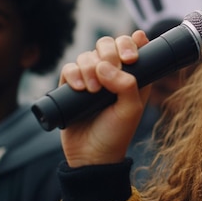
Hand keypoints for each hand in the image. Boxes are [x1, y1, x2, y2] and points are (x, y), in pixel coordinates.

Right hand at [59, 30, 151, 167]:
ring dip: (90, 68)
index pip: (132, 46)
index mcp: (132, 76)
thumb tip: (105, 66)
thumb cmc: (117, 133)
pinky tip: (80, 88)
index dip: (130, 44)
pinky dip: (73, 73)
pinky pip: (69, 68)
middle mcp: (111, 73)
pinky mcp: (71, 86)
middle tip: (112, 70)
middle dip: (109, 53)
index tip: (131, 58)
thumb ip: (127, 85)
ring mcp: (90, 78)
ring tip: (94, 90)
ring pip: (87, 55)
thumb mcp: (131, 109)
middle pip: (107, 44)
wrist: (91, 156)